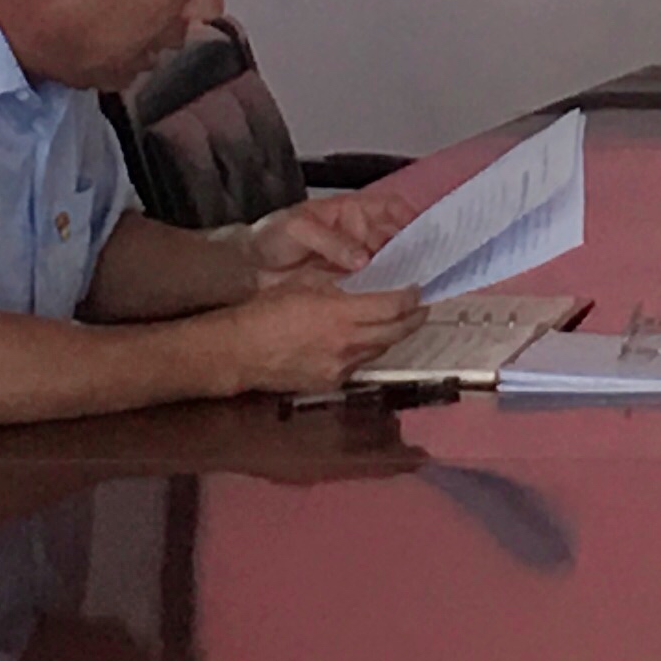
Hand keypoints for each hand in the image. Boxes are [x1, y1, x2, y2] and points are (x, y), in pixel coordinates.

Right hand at [203, 284, 423, 398]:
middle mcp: (347, 344)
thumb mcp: (305, 283)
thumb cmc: (267, 310)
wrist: (238, 351)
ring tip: (397, 321)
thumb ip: (340, 283)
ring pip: (379, 349)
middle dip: (414, 318)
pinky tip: (362, 340)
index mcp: (341, 314)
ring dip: (392, 334)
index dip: (411, 297)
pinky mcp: (330, 384)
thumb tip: (367, 276)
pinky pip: (359, 364)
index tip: (418, 288)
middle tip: (422, 306)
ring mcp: (339, 367)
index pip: (393, 306)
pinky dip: (366, 349)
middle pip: (396, 332)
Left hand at [246, 191, 411, 281]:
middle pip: (395, 240)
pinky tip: (386, 305)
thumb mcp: (298, 229)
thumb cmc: (272, 236)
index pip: (391, 208)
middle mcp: (359, 235)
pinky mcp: (346, 285)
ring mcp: (354, 261)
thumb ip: (330, 241)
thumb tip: (364, 259)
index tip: (424, 233)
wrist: (246, 268)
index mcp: (351, 212)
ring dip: (398, 275)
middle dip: (411, 252)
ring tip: (411, 290)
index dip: (410, 216)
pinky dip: (380, 294)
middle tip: (423, 269)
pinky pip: (370, 287)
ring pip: (387, 265)